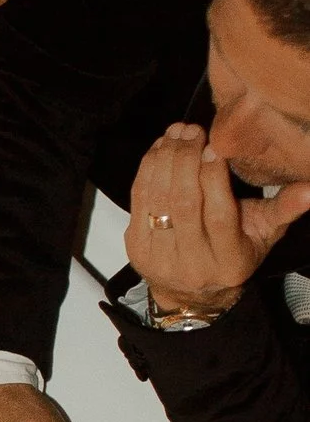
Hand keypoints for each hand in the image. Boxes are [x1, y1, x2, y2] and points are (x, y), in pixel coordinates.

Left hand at [126, 123, 309, 318]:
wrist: (192, 291)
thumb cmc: (232, 254)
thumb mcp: (263, 235)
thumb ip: (284, 210)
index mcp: (229, 259)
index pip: (219, 214)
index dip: (213, 176)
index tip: (214, 144)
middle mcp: (193, 262)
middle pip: (185, 203)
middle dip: (185, 159)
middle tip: (192, 130)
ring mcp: (160, 257)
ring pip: (159, 199)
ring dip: (165, 159)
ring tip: (176, 133)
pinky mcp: (136, 248)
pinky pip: (139, 201)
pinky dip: (147, 170)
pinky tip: (159, 149)